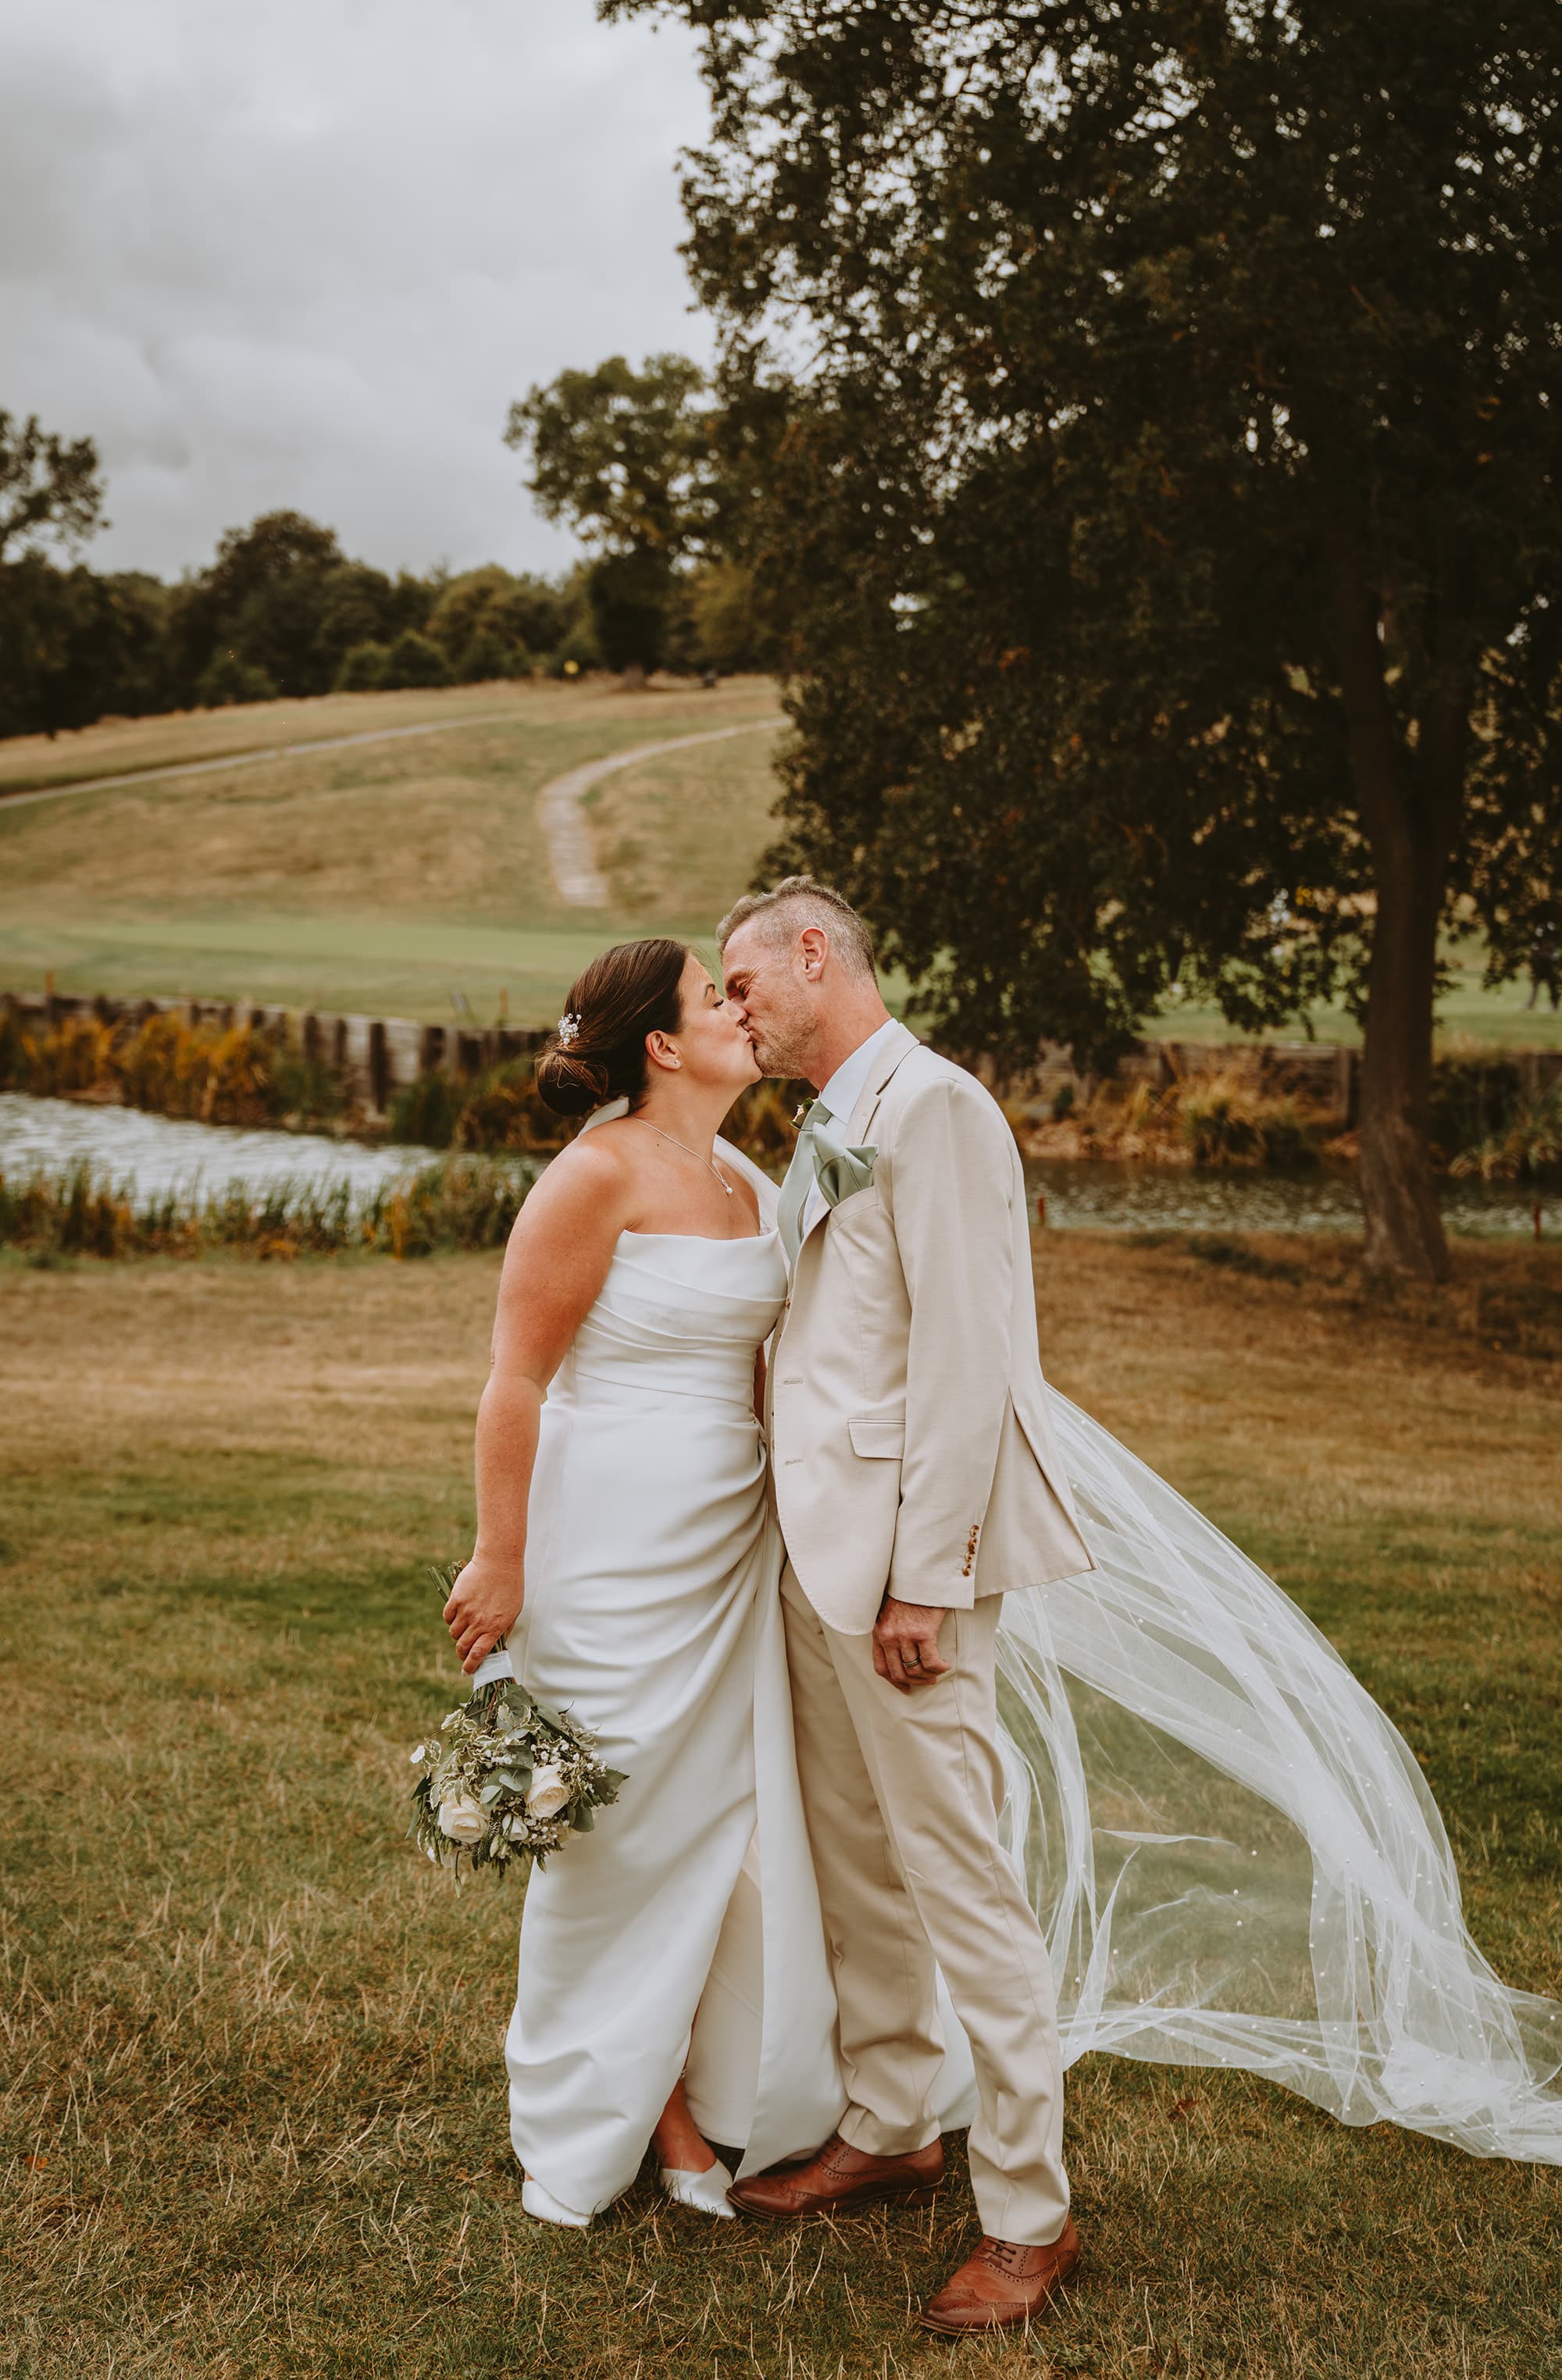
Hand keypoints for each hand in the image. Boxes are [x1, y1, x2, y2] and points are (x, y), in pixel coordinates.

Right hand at [443, 1550, 521, 1674]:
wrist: (499, 1561)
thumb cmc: (511, 1586)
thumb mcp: (514, 1611)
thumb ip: (505, 1630)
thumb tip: (498, 1646)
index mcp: (495, 1627)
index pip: (478, 1654)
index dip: (471, 1665)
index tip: (467, 1671)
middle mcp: (479, 1622)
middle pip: (463, 1646)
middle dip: (462, 1654)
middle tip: (463, 1653)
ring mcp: (466, 1611)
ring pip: (454, 1633)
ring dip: (458, 1634)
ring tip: (464, 1627)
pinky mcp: (456, 1599)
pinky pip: (447, 1617)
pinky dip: (450, 1619)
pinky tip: (458, 1614)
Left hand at [872, 1597, 950, 1693]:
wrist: (920, 1575)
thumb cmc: (908, 1592)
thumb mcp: (890, 1612)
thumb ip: (890, 1631)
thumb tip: (900, 1653)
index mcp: (879, 1632)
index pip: (881, 1667)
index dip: (894, 1682)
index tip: (905, 1687)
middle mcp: (888, 1636)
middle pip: (898, 1673)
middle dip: (913, 1682)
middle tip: (926, 1681)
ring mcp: (904, 1636)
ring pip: (915, 1670)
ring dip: (928, 1676)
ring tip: (937, 1672)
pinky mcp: (922, 1633)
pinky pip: (930, 1662)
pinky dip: (939, 1667)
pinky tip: (945, 1665)